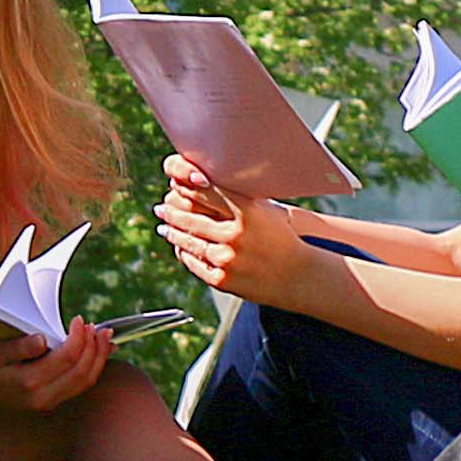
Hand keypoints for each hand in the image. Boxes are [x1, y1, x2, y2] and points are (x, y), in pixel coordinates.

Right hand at [0, 324, 111, 422]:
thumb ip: (18, 347)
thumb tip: (42, 338)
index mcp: (29, 382)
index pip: (66, 357)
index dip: (78, 336)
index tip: (78, 319)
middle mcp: (44, 397)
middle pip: (82, 372)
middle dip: (95, 347)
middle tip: (98, 327)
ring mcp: (49, 403)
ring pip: (86, 383)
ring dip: (99, 358)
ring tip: (104, 337)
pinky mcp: (52, 403)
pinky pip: (80, 387)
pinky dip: (93, 369)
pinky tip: (97, 354)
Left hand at [153, 154, 340, 310]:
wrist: (298, 276)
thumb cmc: (281, 238)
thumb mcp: (264, 210)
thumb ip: (236, 197)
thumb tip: (201, 181)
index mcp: (247, 212)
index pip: (206, 191)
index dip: (186, 186)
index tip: (175, 184)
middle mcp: (235, 235)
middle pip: (191, 218)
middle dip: (171, 212)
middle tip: (161, 207)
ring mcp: (227, 259)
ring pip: (188, 242)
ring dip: (172, 232)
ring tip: (164, 226)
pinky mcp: (222, 279)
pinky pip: (194, 263)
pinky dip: (183, 253)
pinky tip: (179, 247)